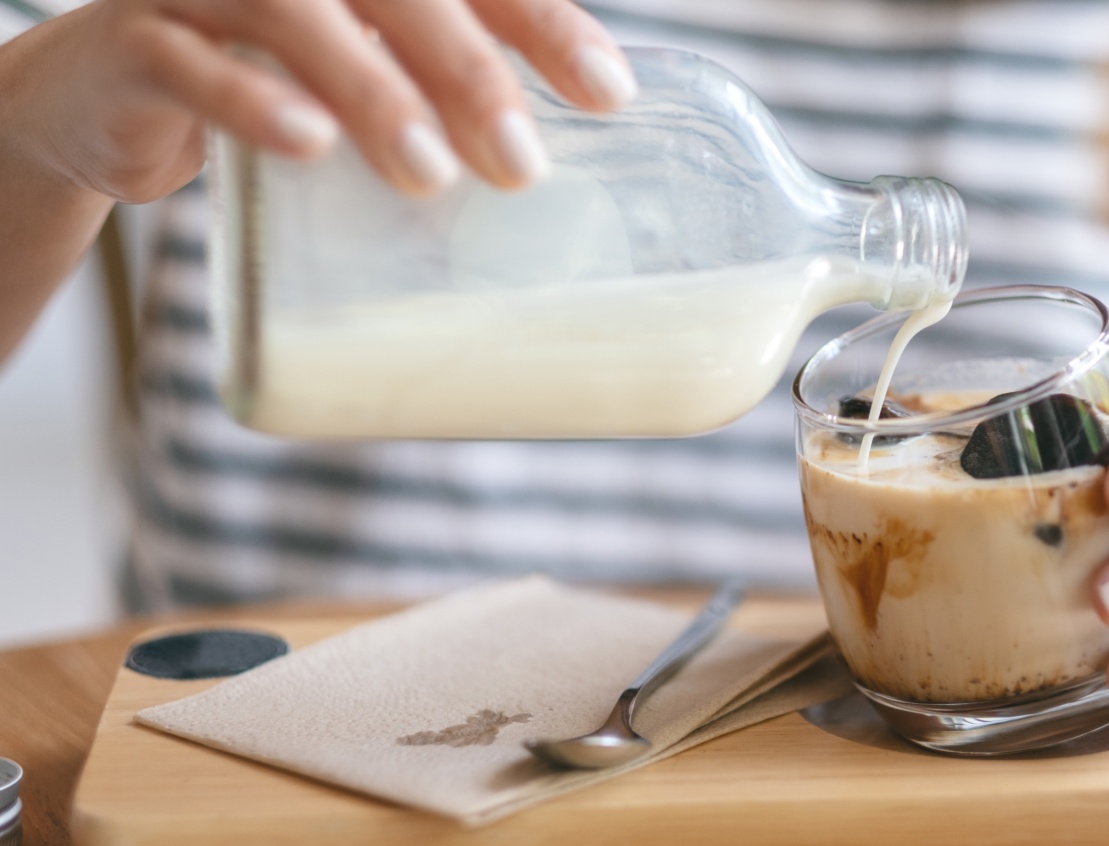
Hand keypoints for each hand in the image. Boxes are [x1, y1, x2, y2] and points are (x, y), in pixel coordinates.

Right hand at [6, 0, 634, 202]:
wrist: (109, 97)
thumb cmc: (268, 85)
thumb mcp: (364, 75)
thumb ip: (438, 92)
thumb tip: (541, 158)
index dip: (544, 22)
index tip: (609, 92)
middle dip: (470, 70)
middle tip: (523, 164)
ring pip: (295, 13)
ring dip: (373, 90)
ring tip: (430, 175)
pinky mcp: (136, 42)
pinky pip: (192, 64)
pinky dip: (251, 101)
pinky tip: (309, 144)